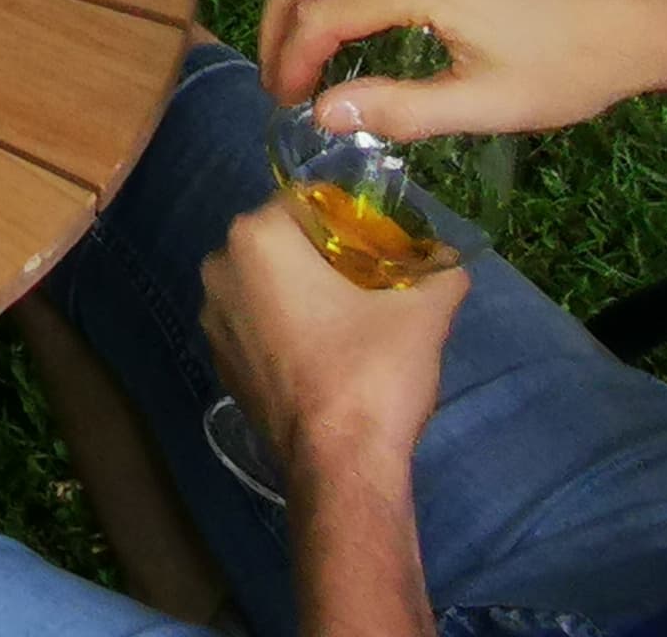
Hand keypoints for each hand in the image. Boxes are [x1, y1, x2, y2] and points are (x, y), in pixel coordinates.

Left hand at [203, 194, 459, 487]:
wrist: (338, 464)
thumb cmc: (372, 372)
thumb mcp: (421, 315)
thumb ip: (439, 276)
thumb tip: (454, 264)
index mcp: (256, 238)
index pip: (305, 203)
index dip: (351, 220)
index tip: (386, 246)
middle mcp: (220, 268)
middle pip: (282, 243)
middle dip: (327, 256)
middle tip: (376, 281)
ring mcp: (213, 319)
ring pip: (266, 284)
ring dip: (305, 292)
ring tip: (356, 318)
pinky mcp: (220, 362)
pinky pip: (256, 324)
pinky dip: (286, 327)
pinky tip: (327, 350)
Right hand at [261, 0, 666, 141]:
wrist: (633, 10)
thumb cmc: (568, 66)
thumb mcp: (489, 105)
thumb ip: (400, 110)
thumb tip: (322, 114)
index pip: (315, 13)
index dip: (289, 62)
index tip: (287, 106)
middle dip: (277, 28)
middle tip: (285, 85)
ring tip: (304, 50)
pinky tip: (340, 10)